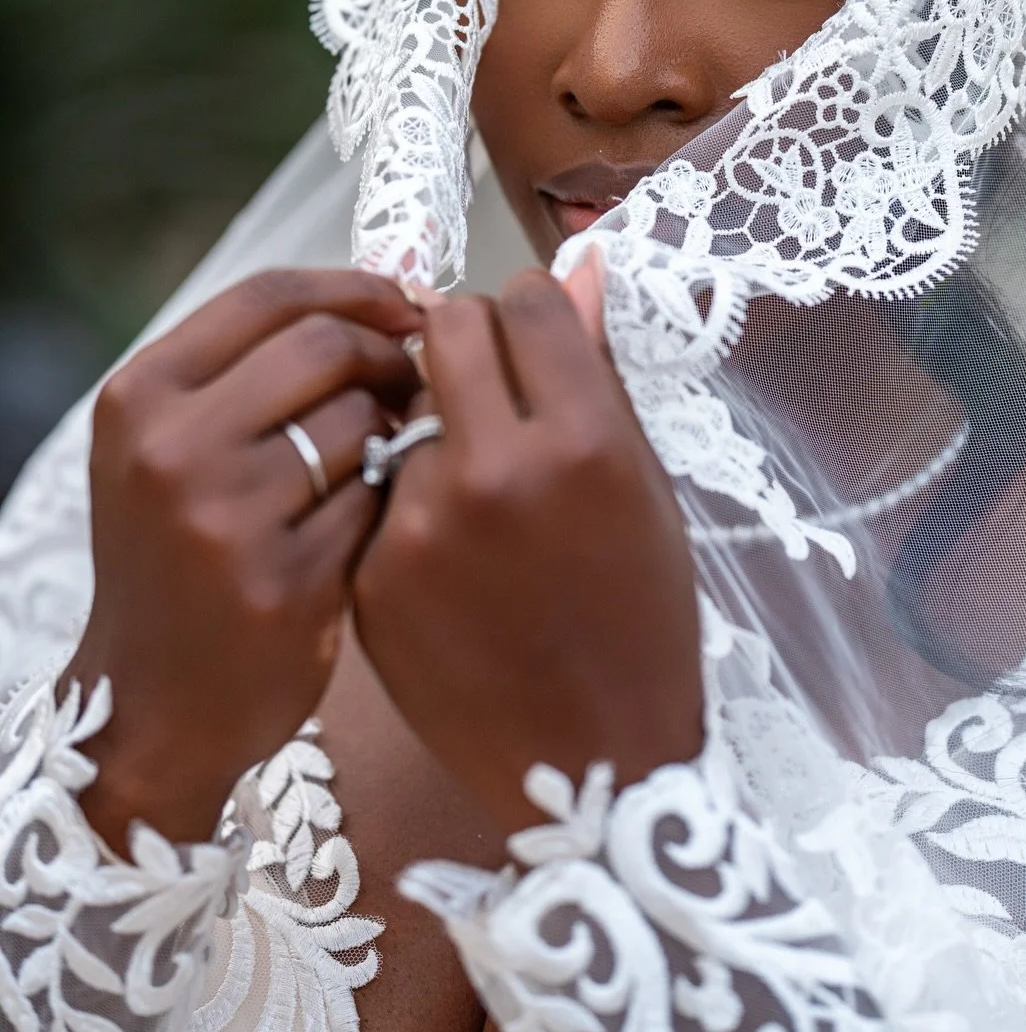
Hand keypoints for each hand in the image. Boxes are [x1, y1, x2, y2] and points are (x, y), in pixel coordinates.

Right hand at [66, 268, 423, 849]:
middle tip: (413, 381)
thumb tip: (388, 291)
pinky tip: (372, 524)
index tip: (409, 302)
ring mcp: (223, 518)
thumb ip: (255, 365)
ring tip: (384, 458)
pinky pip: (375, 500)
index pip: (268, 293)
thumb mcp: (175, 444)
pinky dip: (389, 502)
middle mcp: (171, 448)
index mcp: (142, 395)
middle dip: (388, 355)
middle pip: (325, 345)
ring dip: (392, 430)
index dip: (356, 286)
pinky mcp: (280, 583)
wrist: (149, 704)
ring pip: (359, 421)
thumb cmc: (180, 555)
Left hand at [352, 262, 703, 841]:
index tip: (535, 340)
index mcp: (585, 441)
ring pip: (407, 407)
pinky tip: (453, 554)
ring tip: (481, 494)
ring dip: (436, 423)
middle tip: (492, 387)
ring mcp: (425, 526)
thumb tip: (581, 266)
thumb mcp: (645, 485)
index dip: (532, 311)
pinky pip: (381, 488)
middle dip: (468, 340)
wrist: (592, 766)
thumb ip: (600, 371)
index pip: (526, 300)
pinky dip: (408, 500)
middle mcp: (499, 470)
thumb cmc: (642, 617)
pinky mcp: (374, 575)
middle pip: (445, 326)